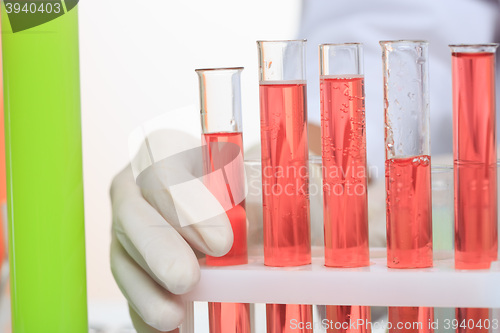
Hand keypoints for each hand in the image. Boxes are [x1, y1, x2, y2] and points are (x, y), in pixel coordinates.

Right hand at [110, 130, 232, 331]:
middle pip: (134, 216)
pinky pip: (127, 286)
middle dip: (159, 250)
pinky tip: (160, 328)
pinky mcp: (125, 259)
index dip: (187, 207)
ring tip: (173, 316)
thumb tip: (263, 219)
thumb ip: (252, 189)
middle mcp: (134, 187)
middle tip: (186, 278)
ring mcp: (124, 226)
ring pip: (123, 257)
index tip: (220, 243)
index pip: (164, 172)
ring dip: (146, 290)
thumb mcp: (244, 171)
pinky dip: (141, 310)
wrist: (208, 189)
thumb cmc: (230, 175)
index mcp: (161, 150)